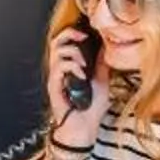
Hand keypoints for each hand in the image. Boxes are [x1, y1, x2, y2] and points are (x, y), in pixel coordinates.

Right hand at [44, 25, 105, 141]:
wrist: (85, 127)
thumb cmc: (91, 108)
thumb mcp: (102, 80)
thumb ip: (101, 64)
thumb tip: (106, 47)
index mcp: (70, 66)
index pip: (66, 42)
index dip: (74, 32)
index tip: (89, 33)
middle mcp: (60, 69)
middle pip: (56, 40)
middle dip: (70, 34)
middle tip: (83, 37)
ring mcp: (56, 77)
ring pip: (56, 50)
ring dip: (73, 52)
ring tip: (83, 63)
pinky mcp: (53, 85)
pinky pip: (59, 67)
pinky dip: (72, 66)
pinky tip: (81, 74)